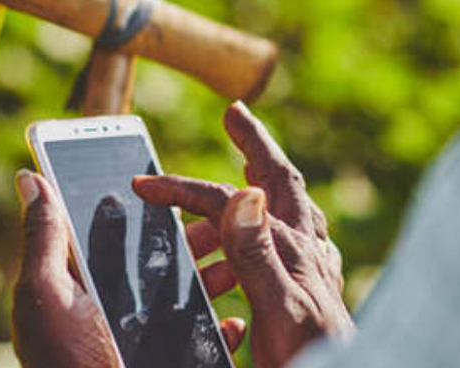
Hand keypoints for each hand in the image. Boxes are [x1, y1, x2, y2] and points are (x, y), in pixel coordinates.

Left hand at [11, 170, 247, 367]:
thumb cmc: (65, 363)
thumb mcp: (47, 295)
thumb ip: (44, 236)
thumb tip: (31, 176)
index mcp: (90, 285)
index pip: (122, 232)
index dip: (150, 205)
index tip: (176, 183)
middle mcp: (122, 308)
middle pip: (168, 259)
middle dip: (198, 236)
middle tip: (223, 220)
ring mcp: (152, 338)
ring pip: (195, 294)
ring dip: (222, 274)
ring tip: (239, 262)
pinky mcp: (178, 361)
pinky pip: (211, 340)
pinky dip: (227, 328)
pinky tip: (234, 321)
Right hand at [133, 102, 354, 367]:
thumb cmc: (310, 358)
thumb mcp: (278, 307)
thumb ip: (258, 252)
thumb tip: (245, 191)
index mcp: (292, 249)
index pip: (231, 201)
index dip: (185, 190)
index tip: (145, 186)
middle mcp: (307, 253)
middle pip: (279, 182)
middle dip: (255, 144)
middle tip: (236, 116)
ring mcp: (314, 273)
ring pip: (286, 215)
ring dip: (258, 192)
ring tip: (235, 187)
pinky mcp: (314, 297)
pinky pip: (293, 249)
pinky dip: (274, 233)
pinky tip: (270, 242)